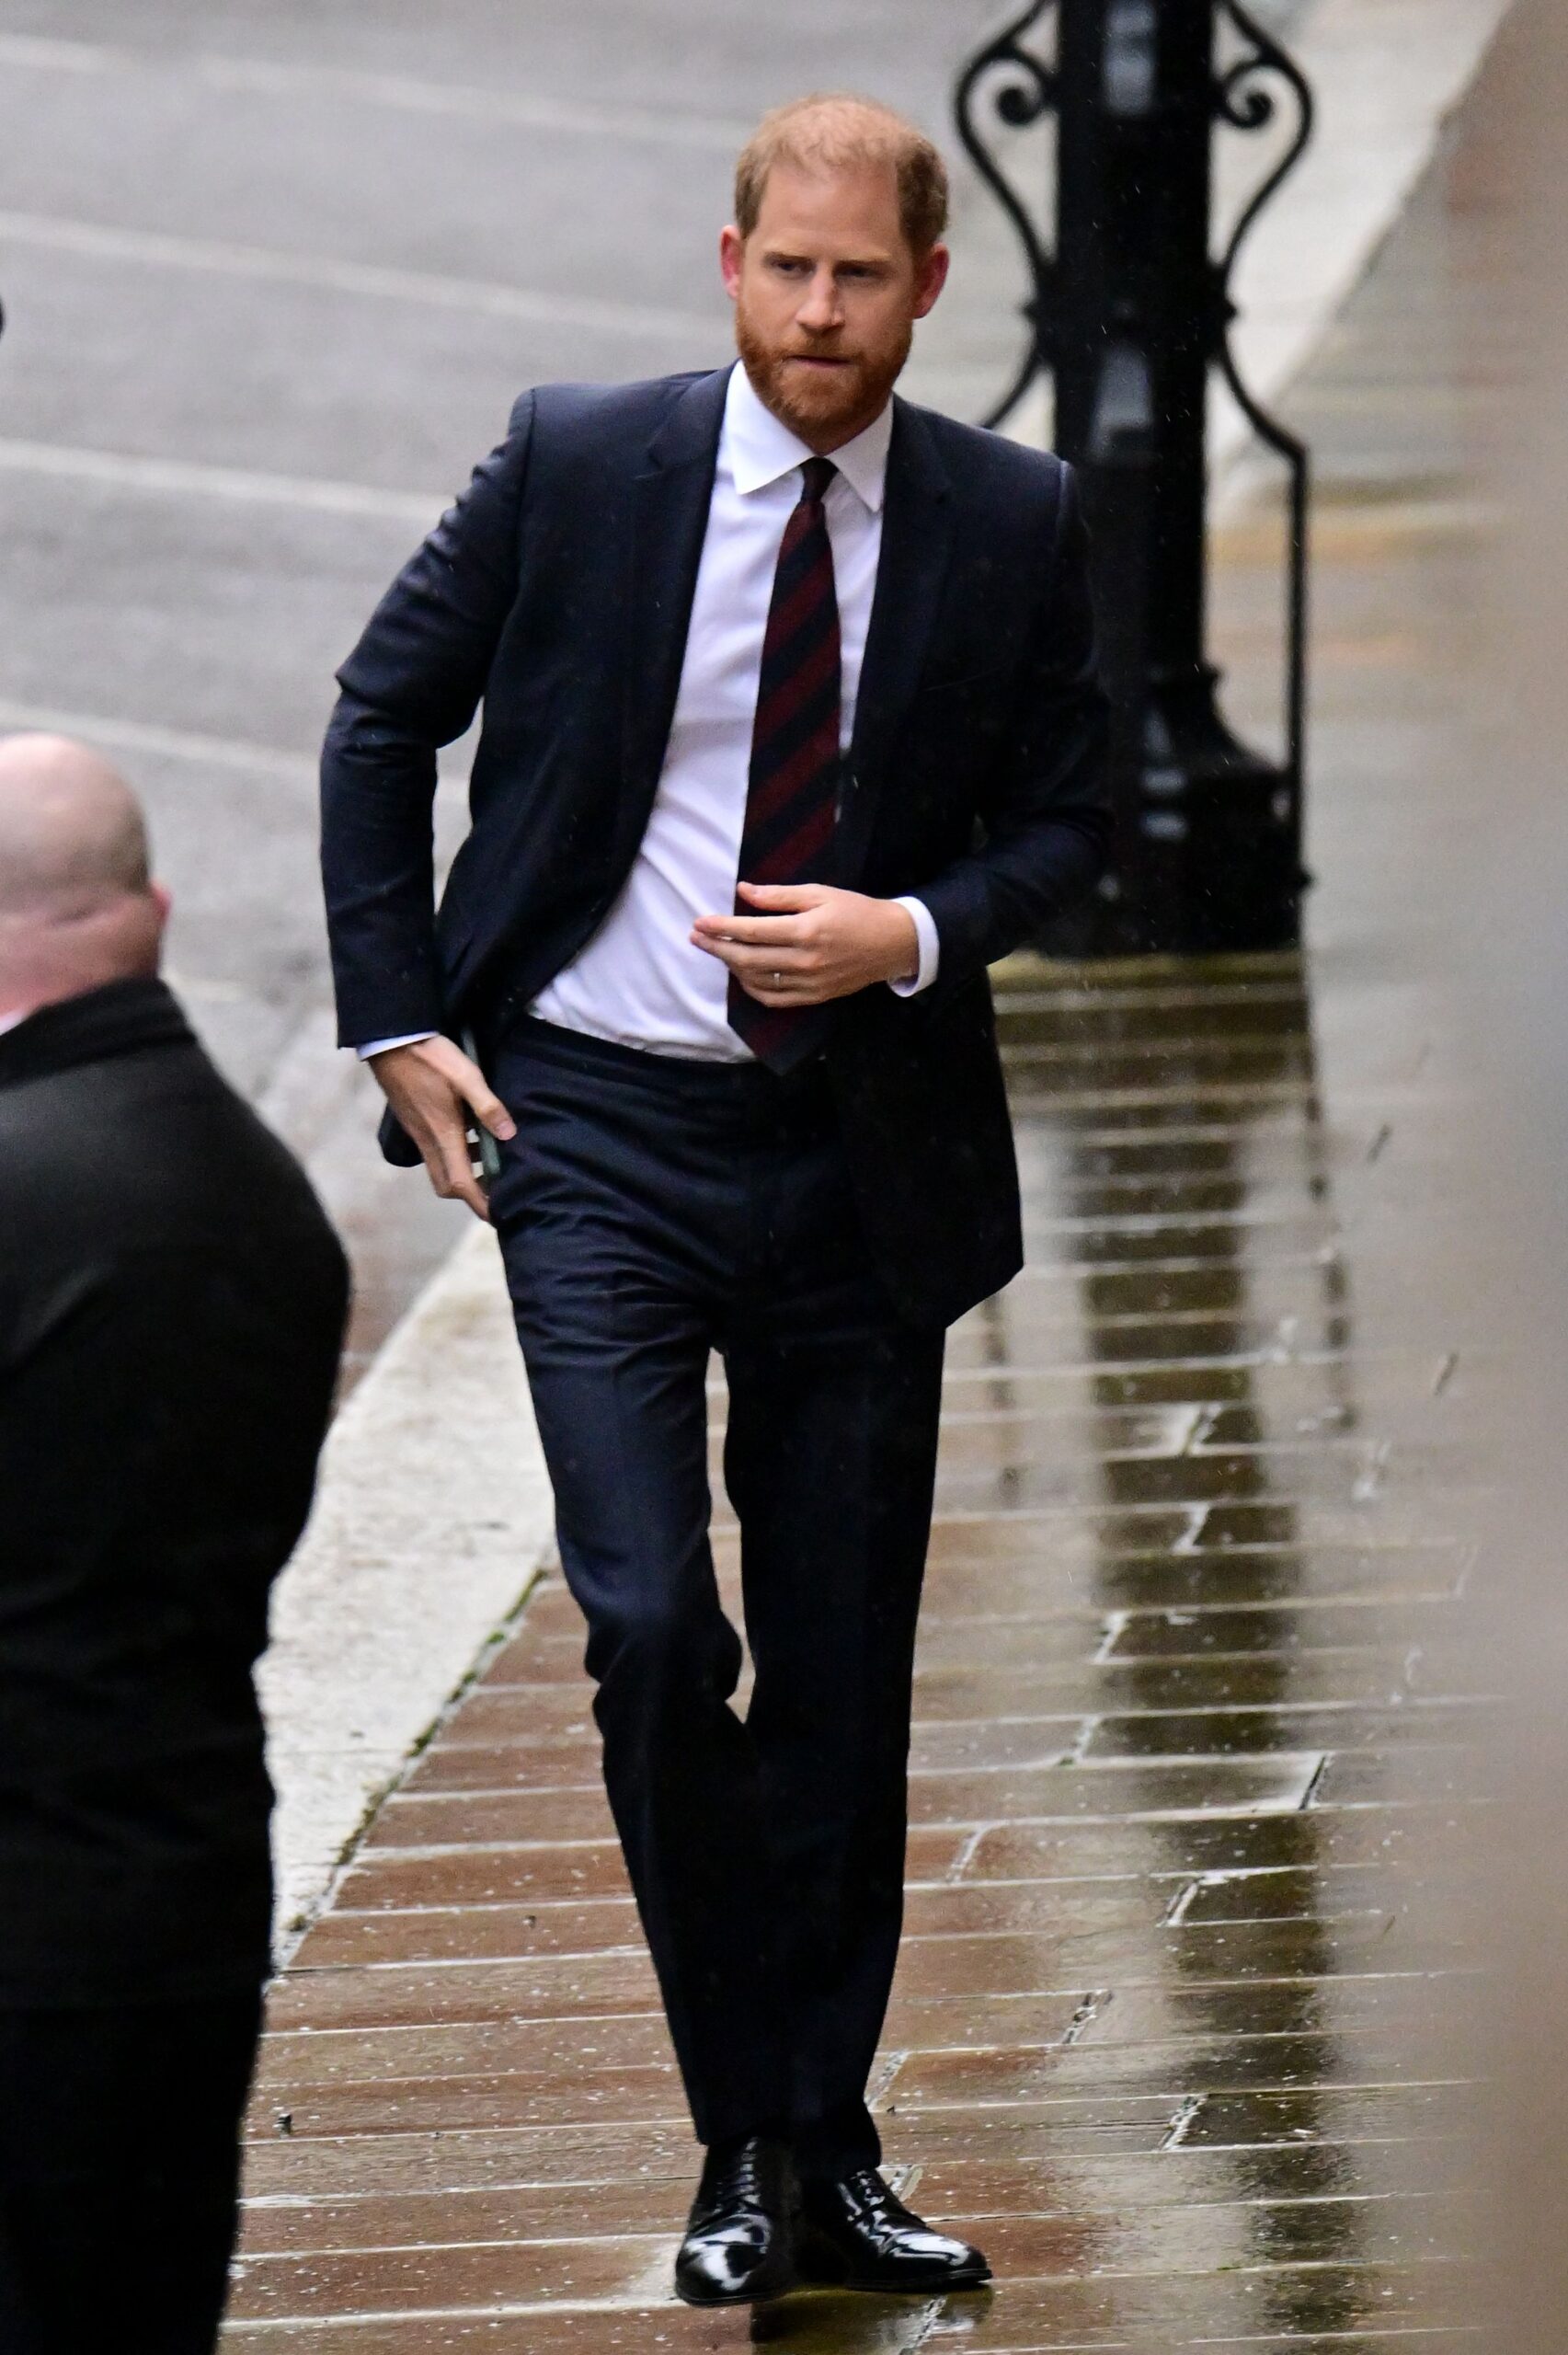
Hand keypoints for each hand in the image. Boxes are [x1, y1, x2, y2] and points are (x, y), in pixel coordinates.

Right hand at [366, 1034, 514, 1221]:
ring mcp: (417, 1133)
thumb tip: (509, 1134)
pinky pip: (433, 1152)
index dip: (480, 1204)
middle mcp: (427, 1140)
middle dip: (470, 1194)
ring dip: (463, 1173)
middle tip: (496, 1188)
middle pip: (446, 1185)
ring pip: (439, 1169)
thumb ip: (488, 1106)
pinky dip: (453, 1155)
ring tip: (489, 1160)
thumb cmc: (430, 1057)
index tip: (498, 1215)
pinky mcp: (413, 1123)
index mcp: (443, 1134)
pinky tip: (470, 1134)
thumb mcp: (467, 1076)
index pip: (460, 1185)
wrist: (391, 1041)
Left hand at [690, 883, 917, 1007]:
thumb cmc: (856, 912)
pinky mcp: (815, 997)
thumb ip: (779, 896)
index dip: (721, 927)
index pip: (752, 931)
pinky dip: (752, 988)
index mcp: (806, 931)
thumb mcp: (820, 893)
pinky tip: (742, 974)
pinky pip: (774, 998)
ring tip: (719, 951)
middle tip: (696, 938)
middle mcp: (805, 960)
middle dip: (717, 948)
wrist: (892, 943)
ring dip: (731, 967)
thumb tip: (744, 891)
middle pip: (747, 959)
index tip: (700, 922)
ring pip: (757, 981)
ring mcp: (809, 983)